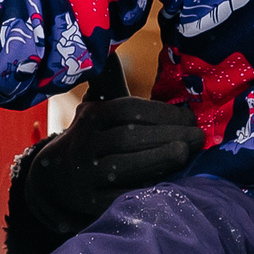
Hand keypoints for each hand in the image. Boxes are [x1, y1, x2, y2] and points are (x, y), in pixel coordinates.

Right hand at [15, 96, 203, 241]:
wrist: (53, 181)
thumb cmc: (93, 138)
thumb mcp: (97, 109)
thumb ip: (110, 83)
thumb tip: (110, 49)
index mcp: (91, 116)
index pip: (128, 110)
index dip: (162, 113)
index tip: (190, 117)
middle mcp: (83, 144)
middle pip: (129, 137)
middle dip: (169, 136)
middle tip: (199, 137)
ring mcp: (84, 175)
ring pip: (124, 166)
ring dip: (160, 159)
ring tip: (187, 153)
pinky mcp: (89, 204)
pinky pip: (121, 197)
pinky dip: (146, 190)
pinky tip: (169, 183)